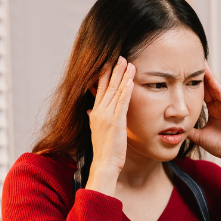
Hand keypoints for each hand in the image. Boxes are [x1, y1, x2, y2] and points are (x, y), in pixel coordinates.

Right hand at [84, 57, 135, 195]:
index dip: (105, 75)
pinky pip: (122, 103)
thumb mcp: (97, 131)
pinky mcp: (115, 122)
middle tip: (120, 56)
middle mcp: (98, 112)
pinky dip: (126, 91)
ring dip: (122, 76)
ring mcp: (106, 116)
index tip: (111, 63)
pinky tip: (131, 81)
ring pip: (115, 91)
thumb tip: (89, 110)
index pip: (99, 89)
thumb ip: (95, 118)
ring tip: (128, 62)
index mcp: (95, 113)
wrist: (104, 164)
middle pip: (106, 86)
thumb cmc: (105, 151)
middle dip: (114, 70)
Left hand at [186, 65, 220, 176]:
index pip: (202, 93)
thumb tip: (174, 125)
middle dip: (201, 74)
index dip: (194, 84)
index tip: (184, 74)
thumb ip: (189, 128)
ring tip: (201, 63)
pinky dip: (216, 85)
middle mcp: (220, 105)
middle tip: (191, 61)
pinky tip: (210, 77)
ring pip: (216, 87)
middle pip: (209, 87)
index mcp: (213, 110)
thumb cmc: (220, 146)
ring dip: (208, 75)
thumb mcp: (199, 136)